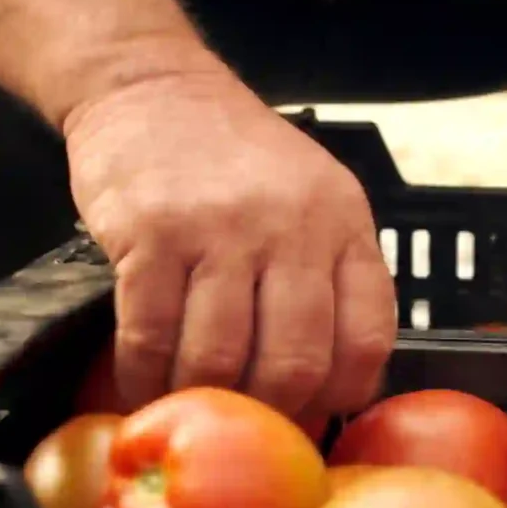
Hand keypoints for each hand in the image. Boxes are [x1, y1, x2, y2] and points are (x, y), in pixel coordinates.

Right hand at [63, 51, 396, 418]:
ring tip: (185, 409)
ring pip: (219, 359)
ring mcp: (220, 230)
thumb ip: (330, 273)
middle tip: (242, 422)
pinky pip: (149, 336)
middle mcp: (291, 226)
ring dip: (198, 400)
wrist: (151, 85)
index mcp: (342, 222)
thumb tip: (334, 384)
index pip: (367, 337)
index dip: (339, 394)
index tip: (310, 411)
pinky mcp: (151, 235)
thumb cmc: (232, 155)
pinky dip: (141, 377)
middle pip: (295, 363)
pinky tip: (138, 384)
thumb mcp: (313, 195)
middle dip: (267, 411)